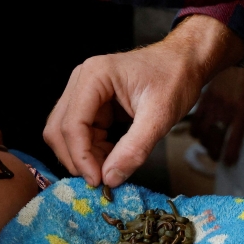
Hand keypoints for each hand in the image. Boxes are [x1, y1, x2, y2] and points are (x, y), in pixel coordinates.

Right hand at [44, 15, 243, 187]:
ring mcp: (82, 92)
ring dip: (83, 156)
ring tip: (109, 167)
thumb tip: (110, 179)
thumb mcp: (160, 116)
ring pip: (65, 134)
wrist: (184, 62)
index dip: (81, 157)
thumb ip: (135, 149)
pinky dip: (92, 151)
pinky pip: (80, 134)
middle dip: (77, 158)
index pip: (72, 124)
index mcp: (94, 76)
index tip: (98, 181)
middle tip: (100, 180)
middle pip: (59, 129)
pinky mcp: (89, 104)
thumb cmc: (175, 78)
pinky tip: (111, 156)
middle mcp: (80, 81)